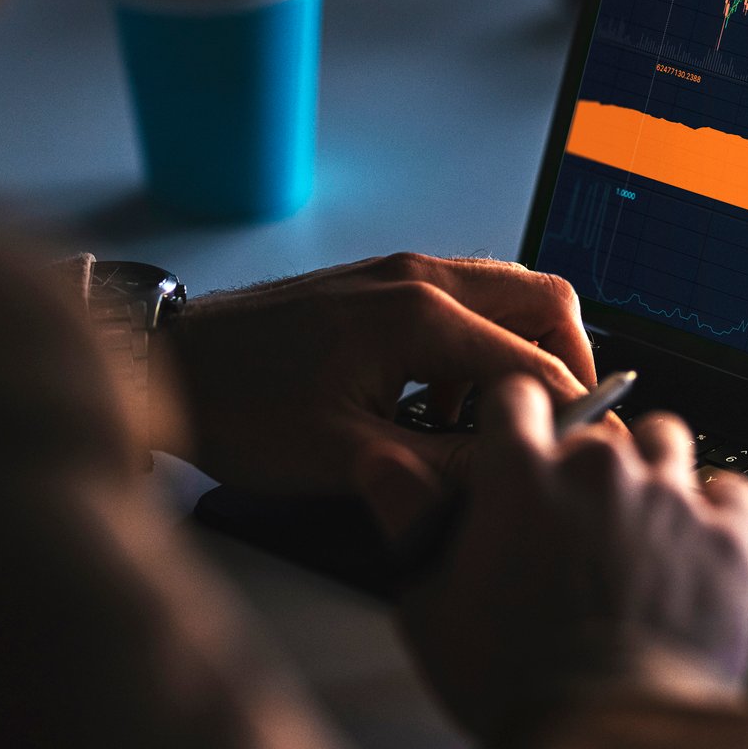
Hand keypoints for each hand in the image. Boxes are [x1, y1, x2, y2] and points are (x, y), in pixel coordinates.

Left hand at [165, 254, 593, 493]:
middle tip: (556, 427)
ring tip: (486, 423)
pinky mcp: (382, 282)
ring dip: (520, 351)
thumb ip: (446, 467)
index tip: (581, 459)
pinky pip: (465, 299)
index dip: (570, 416)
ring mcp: (401, 272)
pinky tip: (439, 404)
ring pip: (508, 293)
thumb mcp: (349, 460)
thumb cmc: (241, 410)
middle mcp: (421, 277)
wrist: (166, 364)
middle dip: (567, 362)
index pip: (537, 363)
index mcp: (421, 316)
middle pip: (545, 299)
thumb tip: (516, 476)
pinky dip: (478, 344)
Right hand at [359, 376, 747, 739]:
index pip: (516, 396)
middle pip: (593, 427)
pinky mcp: (728, 538)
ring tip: (638, 518)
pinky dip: (715, 510)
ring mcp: (670, 498)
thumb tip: (379, 461)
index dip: (514, 422)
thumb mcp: (430, 607)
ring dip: (651, 468)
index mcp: (522, 477)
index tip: (517, 448)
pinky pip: (732, 491)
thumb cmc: (512, 683)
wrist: (610, 737)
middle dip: (581, 463)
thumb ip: (409, 519)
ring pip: (667, 440)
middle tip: (572, 520)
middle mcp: (599, 470)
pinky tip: (695, 542)